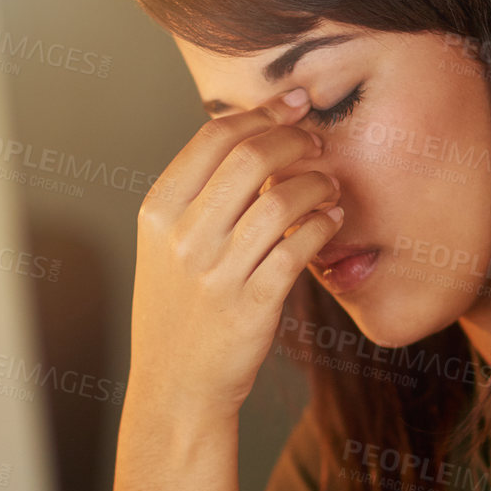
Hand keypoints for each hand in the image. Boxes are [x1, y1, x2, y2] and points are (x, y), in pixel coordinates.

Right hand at [127, 89, 343, 421]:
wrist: (176, 385)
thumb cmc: (180, 308)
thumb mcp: (166, 246)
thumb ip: (199, 195)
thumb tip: (253, 135)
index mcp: (158, 212)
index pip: (213, 137)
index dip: (261, 113)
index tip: (293, 105)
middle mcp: (182, 238)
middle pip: (249, 157)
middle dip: (294, 139)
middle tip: (317, 142)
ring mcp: (215, 274)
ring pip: (280, 201)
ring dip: (316, 183)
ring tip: (330, 184)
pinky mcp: (251, 306)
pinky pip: (298, 248)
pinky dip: (323, 224)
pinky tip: (332, 218)